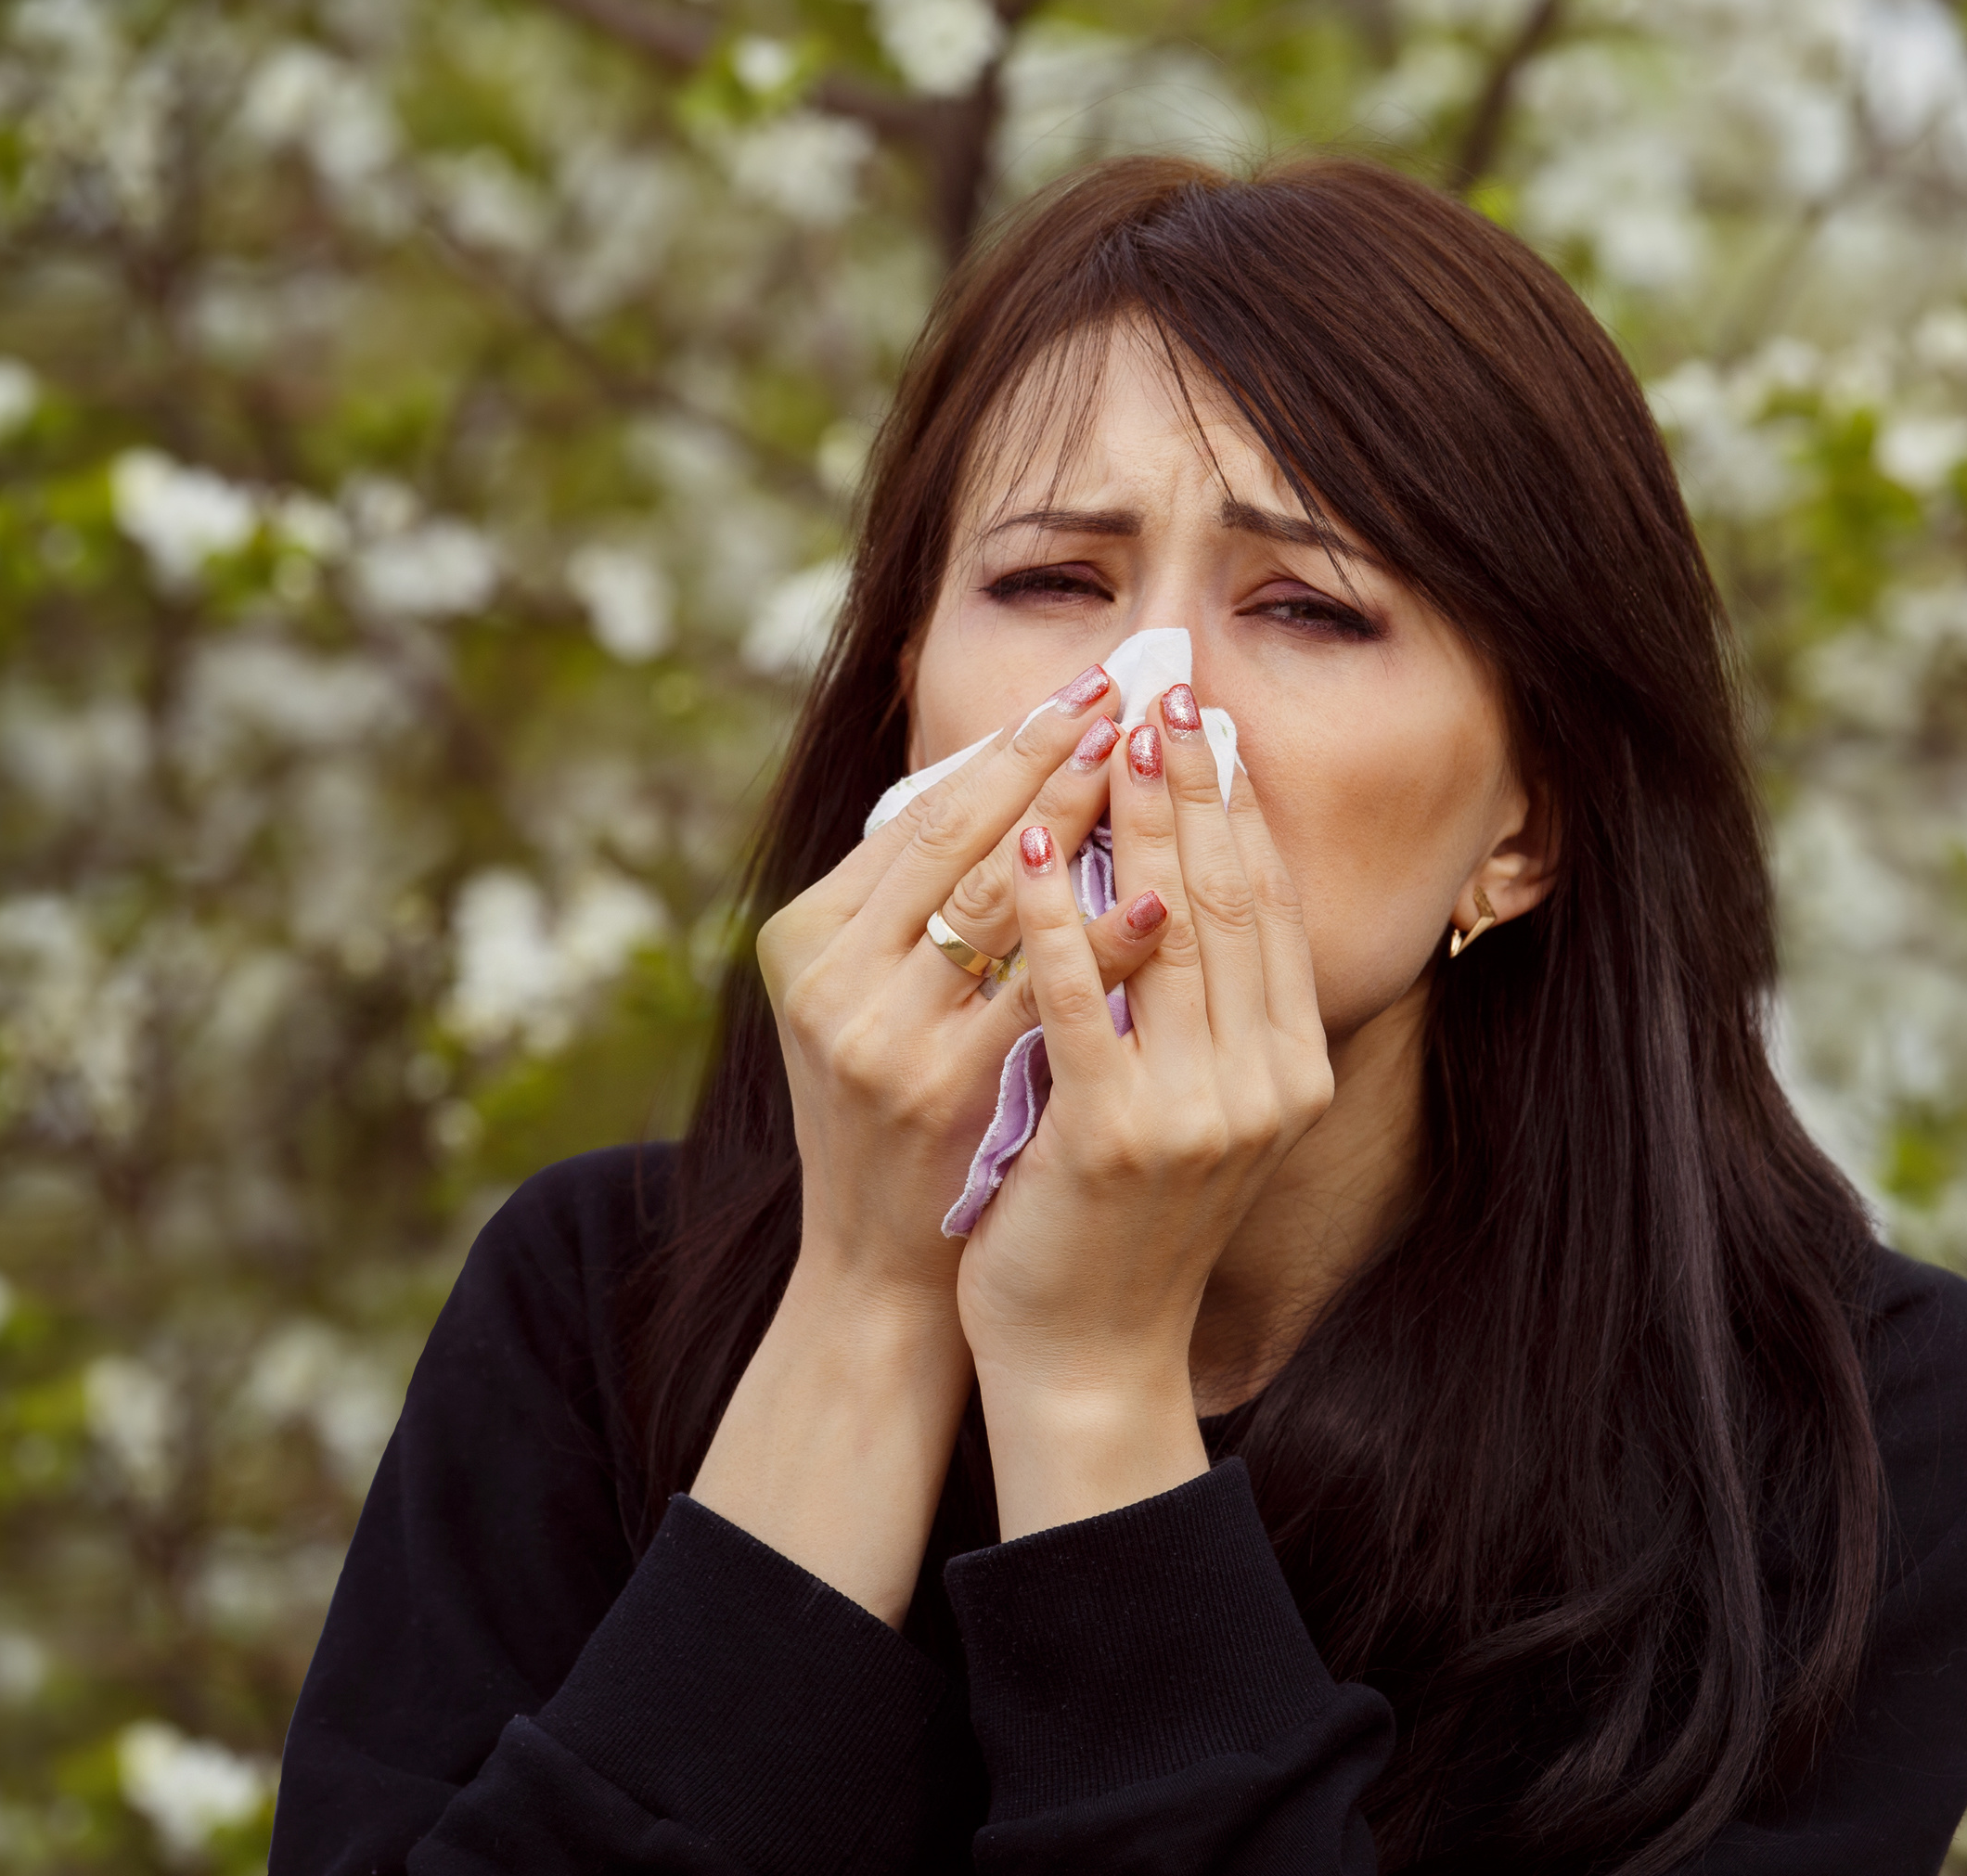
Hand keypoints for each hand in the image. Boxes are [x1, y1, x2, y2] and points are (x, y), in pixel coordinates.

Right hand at [752, 665, 1175, 1306]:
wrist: (885, 1278)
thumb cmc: (906, 1120)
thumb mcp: (883, 1000)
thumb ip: (924, 905)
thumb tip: (1017, 778)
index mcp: (806, 940)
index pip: (923, 816)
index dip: (1008, 747)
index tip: (1084, 688)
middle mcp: (830, 981)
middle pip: (956, 840)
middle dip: (1050, 759)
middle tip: (1129, 690)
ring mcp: (880, 1037)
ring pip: (995, 900)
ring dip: (1080, 820)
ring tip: (1151, 755)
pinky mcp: (942, 1093)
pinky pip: (1039, 996)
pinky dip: (1101, 940)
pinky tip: (1159, 895)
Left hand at [958, 679, 1335, 1535]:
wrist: (1090, 1357)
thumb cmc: (1119, 1221)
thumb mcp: (1183, 1102)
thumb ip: (1194, 1006)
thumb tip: (1175, 876)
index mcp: (1290, 1067)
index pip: (1269, 907)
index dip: (1237, 808)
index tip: (1204, 724)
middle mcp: (1265, 1084)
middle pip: (1230, 899)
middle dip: (1192, 789)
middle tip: (1161, 696)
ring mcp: (1200, 1113)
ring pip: (1168, 932)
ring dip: (1133, 823)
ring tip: (1102, 738)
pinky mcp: (1118, 1138)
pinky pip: (1085, 1001)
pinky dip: (1060, 918)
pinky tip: (1034, 848)